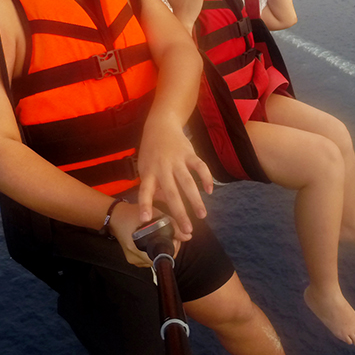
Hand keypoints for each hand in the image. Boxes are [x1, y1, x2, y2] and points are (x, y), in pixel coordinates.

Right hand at [109, 202, 180, 265]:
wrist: (115, 216)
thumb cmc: (134, 214)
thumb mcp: (155, 215)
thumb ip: (172, 225)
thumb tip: (188, 236)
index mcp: (138, 247)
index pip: (162, 258)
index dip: (172, 248)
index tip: (174, 237)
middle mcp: (135, 258)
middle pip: (160, 259)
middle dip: (168, 248)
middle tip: (170, 235)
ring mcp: (133, 261)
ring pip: (155, 260)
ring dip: (161, 249)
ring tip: (161, 236)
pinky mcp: (132, 260)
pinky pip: (148, 259)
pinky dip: (153, 251)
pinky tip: (153, 240)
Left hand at [136, 113, 212, 239]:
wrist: (160, 125)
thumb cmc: (151, 152)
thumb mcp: (145, 168)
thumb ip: (152, 187)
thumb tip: (160, 207)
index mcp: (148, 173)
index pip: (144, 191)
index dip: (145, 205)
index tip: (146, 220)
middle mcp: (162, 168)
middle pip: (172, 193)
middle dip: (180, 213)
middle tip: (187, 230)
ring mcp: (177, 160)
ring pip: (188, 183)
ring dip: (196, 200)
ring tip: (202, 215)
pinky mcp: (189, 153)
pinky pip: (200, 167)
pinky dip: (206, 178)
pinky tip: (210, 190)